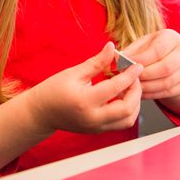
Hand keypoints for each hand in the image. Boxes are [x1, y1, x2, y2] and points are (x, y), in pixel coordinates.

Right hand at [25, 42, 142, 135]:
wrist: (42, 113)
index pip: (115, 88)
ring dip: (134, 103)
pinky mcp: (99, 131)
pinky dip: (127, 110)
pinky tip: (122, 96)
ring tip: (128, 87)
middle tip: (134, 77)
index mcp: (85, 101)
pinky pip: (121, 123)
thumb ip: (96, 62)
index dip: (130, 75)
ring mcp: (97, 127)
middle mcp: (93, 118)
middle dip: (136, 91)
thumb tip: (112, 48)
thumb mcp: (73, 73)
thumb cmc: (53, 90)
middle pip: (127, 109)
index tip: (137, 65)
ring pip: (128, 120)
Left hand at [124, 29, 179, 118]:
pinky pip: (167, 92)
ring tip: (131, 86)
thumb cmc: (153, 50)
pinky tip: (139, 92)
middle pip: (165, 68)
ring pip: (167, 82)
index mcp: (172, 38)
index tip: (124, 64)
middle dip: (144, 74)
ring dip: (146, 86)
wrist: (172, 61)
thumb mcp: (143, 44)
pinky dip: (151, 94)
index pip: (157, 50)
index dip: (140, 59)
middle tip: (128, 78)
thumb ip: (132, 51)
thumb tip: (118, 58)